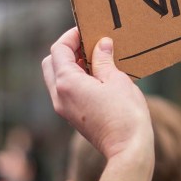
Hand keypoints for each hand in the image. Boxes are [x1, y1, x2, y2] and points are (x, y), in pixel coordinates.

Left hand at [42, 28, 153, 180]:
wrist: (128, 150)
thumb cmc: (125, 115)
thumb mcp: (117, 80)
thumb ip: (104, 60)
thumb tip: (101, 45)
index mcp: (66, 83)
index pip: (58, 50)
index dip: (71, 36)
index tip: (87, 30)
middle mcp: (59, 96)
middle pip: (51, 63)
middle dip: (67, 50)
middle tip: (90, 43)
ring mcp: (64, 108)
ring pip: (57, 78)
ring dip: (72, 65)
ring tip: (98, 59)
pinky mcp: (73, 117)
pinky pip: (67, 90)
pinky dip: (76, 79)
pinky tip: (99, 76)